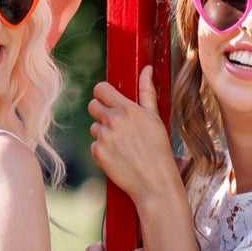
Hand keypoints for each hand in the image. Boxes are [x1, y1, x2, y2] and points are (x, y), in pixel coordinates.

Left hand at [89, 65, 178, 200]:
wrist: (154, 182)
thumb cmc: (159, 148)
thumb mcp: (155, 118)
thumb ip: (147, 92)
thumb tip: (147, 68)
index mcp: (127, 110)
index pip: (101, 89)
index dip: (103, 93)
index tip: (109, 100)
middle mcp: (113, 121)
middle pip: (92, 106)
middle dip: (101, 112)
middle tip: (116, 124)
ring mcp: (104, 138)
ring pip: (94, 127)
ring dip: (104, 132)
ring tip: (123, 145)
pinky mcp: (97, 153)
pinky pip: (94, 144)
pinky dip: (103, 149)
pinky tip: (119, 156)